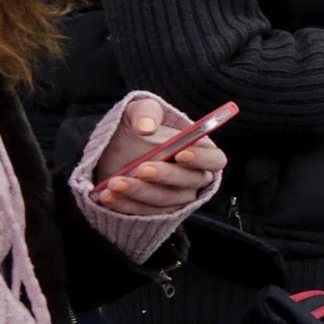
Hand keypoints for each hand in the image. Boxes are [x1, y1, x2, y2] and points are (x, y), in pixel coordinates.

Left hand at [92, 98, 226, 215]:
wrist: (110, 152)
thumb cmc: (133, 129)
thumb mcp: (137, 112)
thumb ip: (146, 112)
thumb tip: (147, 126)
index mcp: (198, 151)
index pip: (215, 159)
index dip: (202, 159)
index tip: (180, 153)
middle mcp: (191, 177)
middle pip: (191, 182)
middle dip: (166, 176)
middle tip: (141, 169)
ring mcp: (174, 196)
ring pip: (166, 199)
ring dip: (140, 192)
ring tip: (115, 182)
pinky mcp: (155, 211)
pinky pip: (145, 212)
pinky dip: (125, 205)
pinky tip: (108, 195)